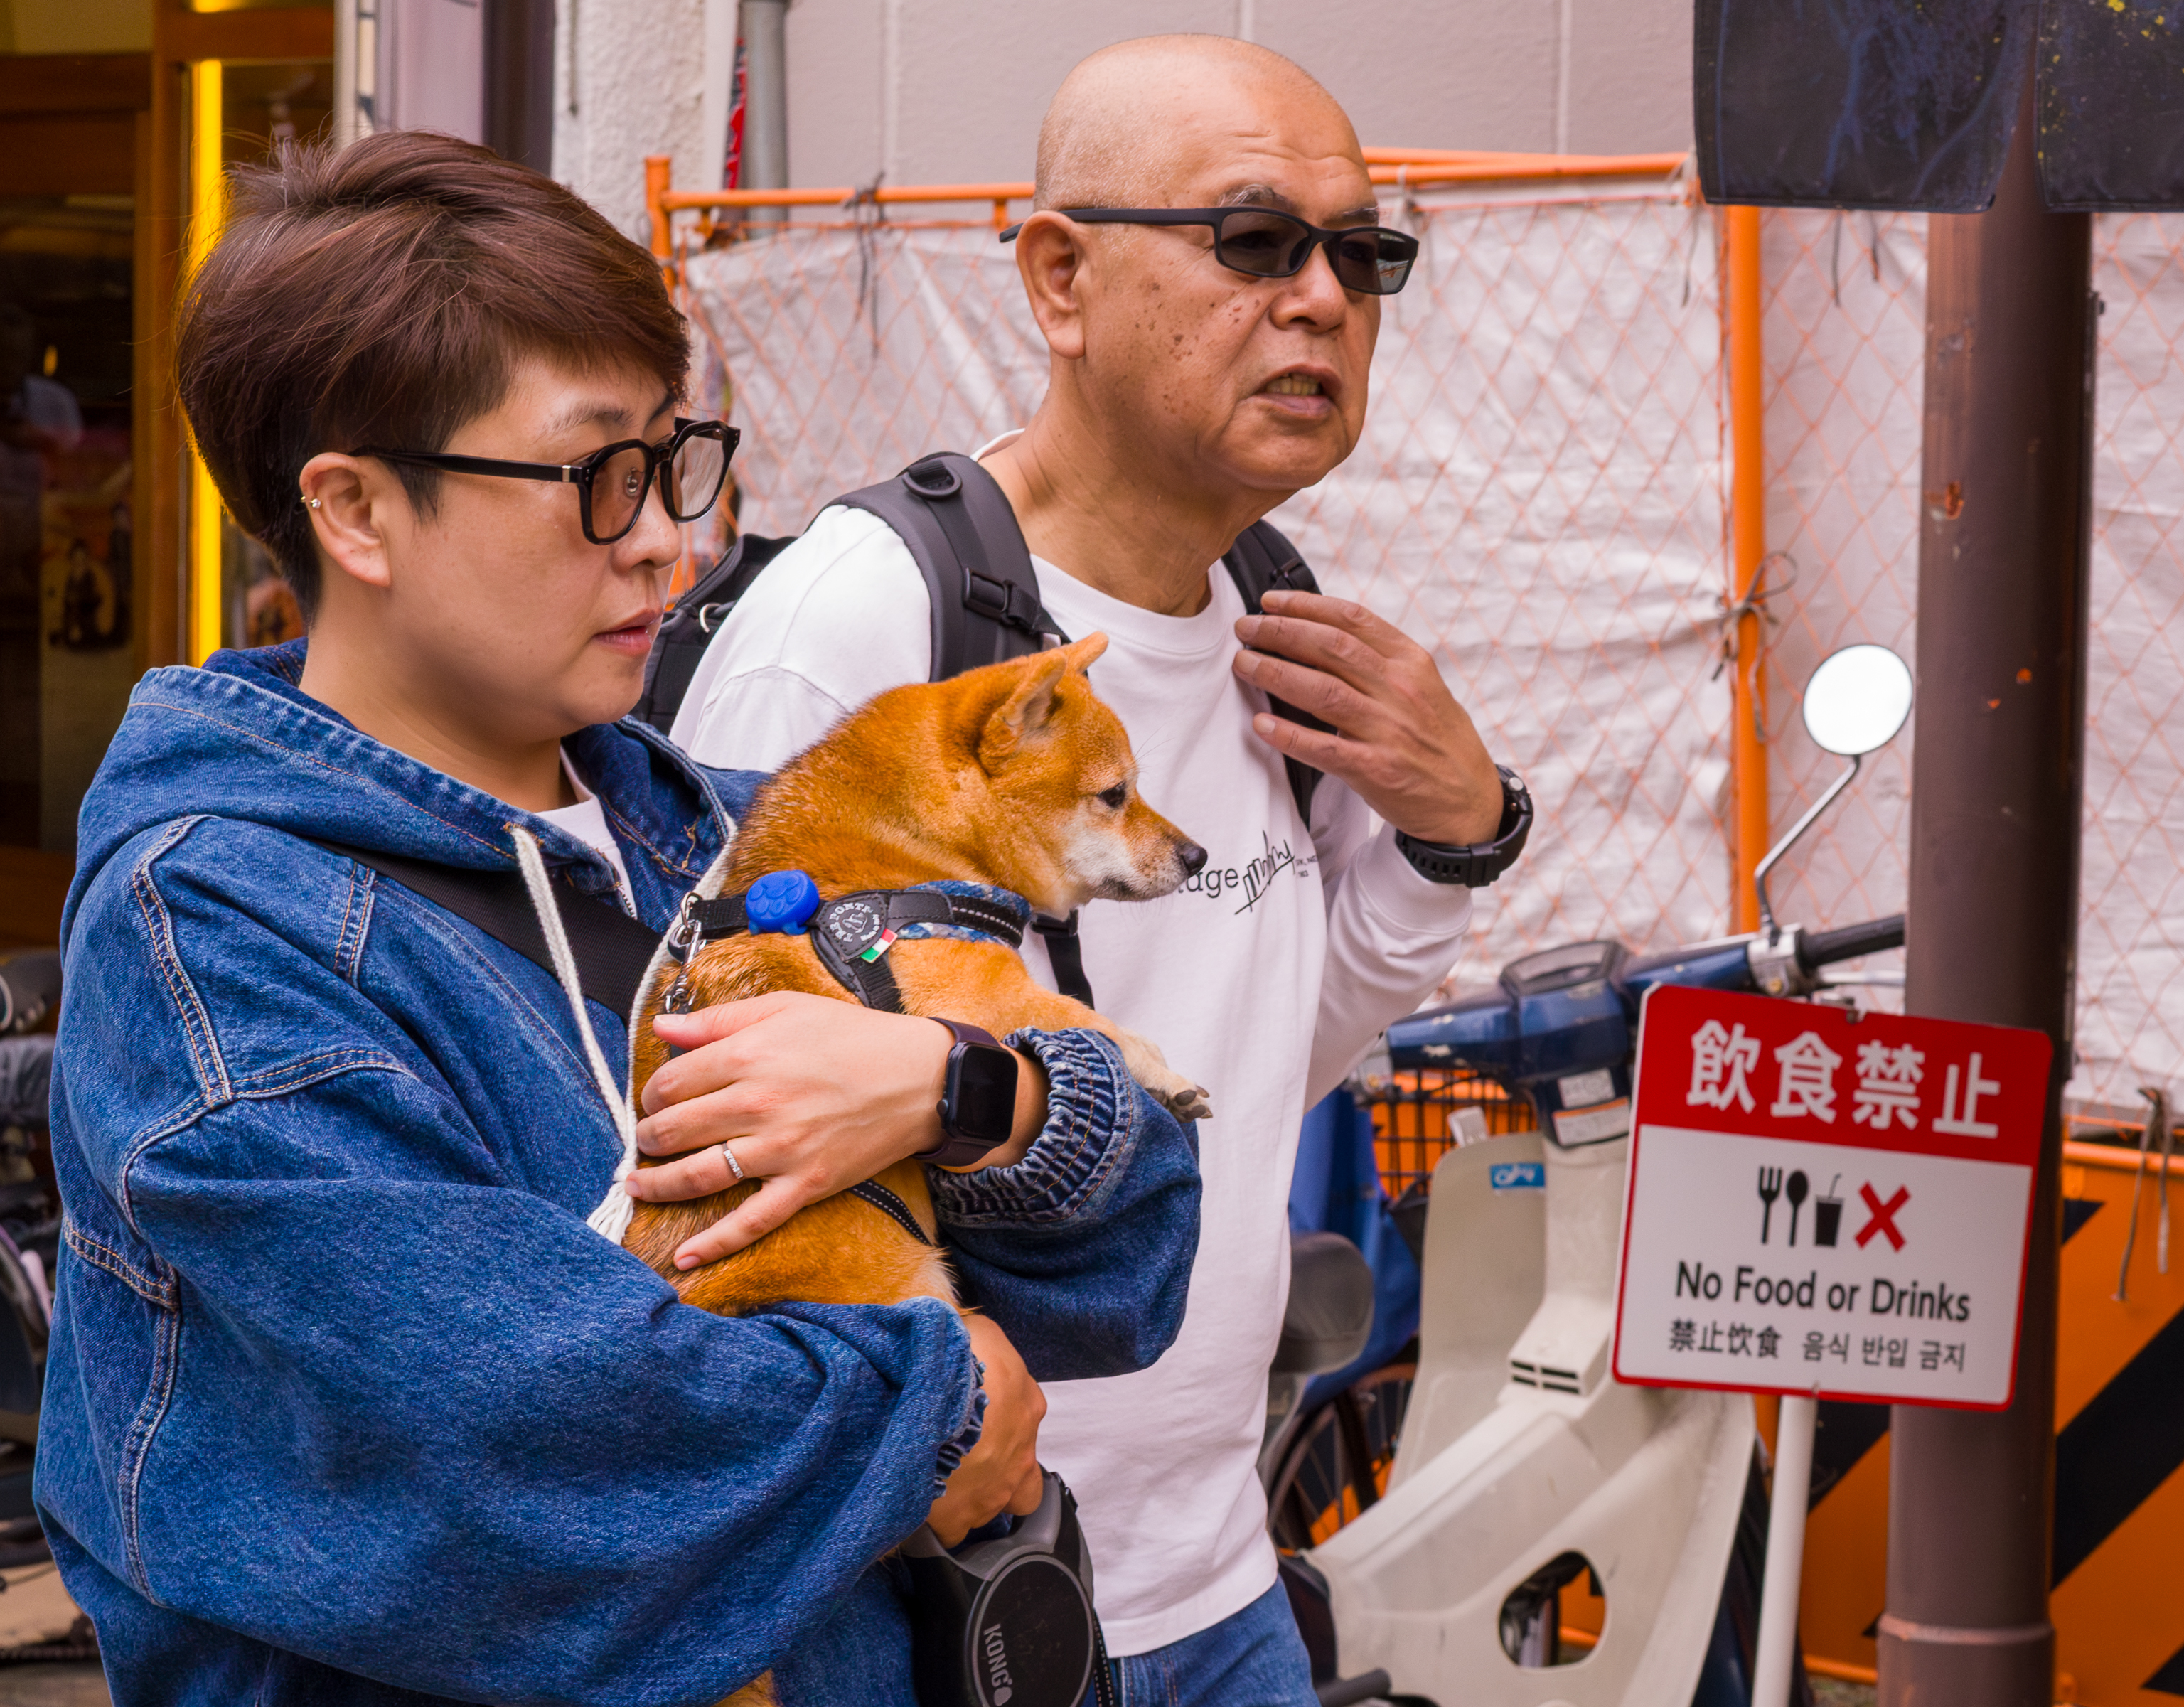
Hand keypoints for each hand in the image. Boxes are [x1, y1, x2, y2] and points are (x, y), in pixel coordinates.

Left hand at [627, 991, 1043, 1269]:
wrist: (922, 1078)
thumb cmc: (855, 1037)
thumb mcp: (786, 1007)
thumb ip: (719, 1018)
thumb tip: (663, 1024)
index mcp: (749, 1055)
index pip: (671, 1082)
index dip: (654, 1092)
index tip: (657, 1097)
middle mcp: (757, 1104)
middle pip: (673, 1130)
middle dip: (650, 1137)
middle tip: (646, 1139)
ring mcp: (780, 1150)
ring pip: (698, 1176)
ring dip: (658, 1184)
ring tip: (640, 1184)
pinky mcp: (805, 1185)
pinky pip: (750, 1222)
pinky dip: (714, 1244)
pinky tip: (683, 1256)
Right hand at [927, 1314, 1045, 1547]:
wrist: (938, 1394)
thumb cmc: (963, 1355)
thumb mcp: (978, 1330)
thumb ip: (978, 1338)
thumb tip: (963, 1334)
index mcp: (1027, 1407)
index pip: (1021, 1420)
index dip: (997, 1425)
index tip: (973, 1423)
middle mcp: (1019, 1457)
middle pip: (1018, 1482)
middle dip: (995, 1477)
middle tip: (964, 1466)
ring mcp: (991, 1492)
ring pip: (987, 1509)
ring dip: (966, 1500)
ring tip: (934, 1485)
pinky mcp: (956, 1518)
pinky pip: (948, 1532)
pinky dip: (934, 1525)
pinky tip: (914, 1511)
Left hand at [1232, 588, 1502, 844]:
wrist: (1470, 801)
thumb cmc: (1437, 740)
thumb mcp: (1422, 687)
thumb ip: (1380, 662)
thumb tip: (1323, 635)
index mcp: (1411, 663)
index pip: (1352, 620)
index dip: (1306, 606)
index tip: (1270, 602)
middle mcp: (1400, 690)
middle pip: (1331, 648)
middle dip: (1281, 632)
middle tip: (1245, 629)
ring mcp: (1389, 730)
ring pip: (1322, 691)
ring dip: (1275, 673)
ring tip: (1244, 664)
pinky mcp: (1377, 770)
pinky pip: (1324, 748)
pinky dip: (1289, 735)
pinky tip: (1260, 725)